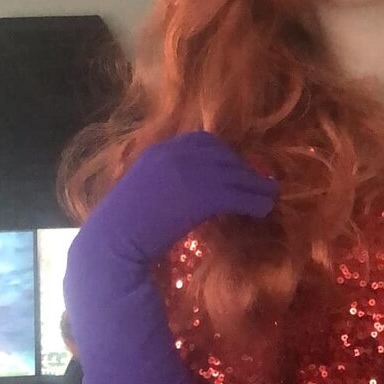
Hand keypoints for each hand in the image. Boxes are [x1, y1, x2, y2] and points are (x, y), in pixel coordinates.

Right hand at [77, 131, 279, 262]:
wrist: (113, 243)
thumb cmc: (121, 229)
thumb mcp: (141, 193)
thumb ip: (163, 183)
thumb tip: (184, 192)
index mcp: (159, 151)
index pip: (202, 140)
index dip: (224, 154)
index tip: (235, 167)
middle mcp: (176, 155)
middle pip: (224, 154)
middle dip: (244, 169)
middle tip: (258, 184)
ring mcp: (191, 173)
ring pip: (237, 174)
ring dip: (257, 187)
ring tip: (270, 198)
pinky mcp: (204, 196)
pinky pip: (239, 195)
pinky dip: (255, 202)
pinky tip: (263, 211)